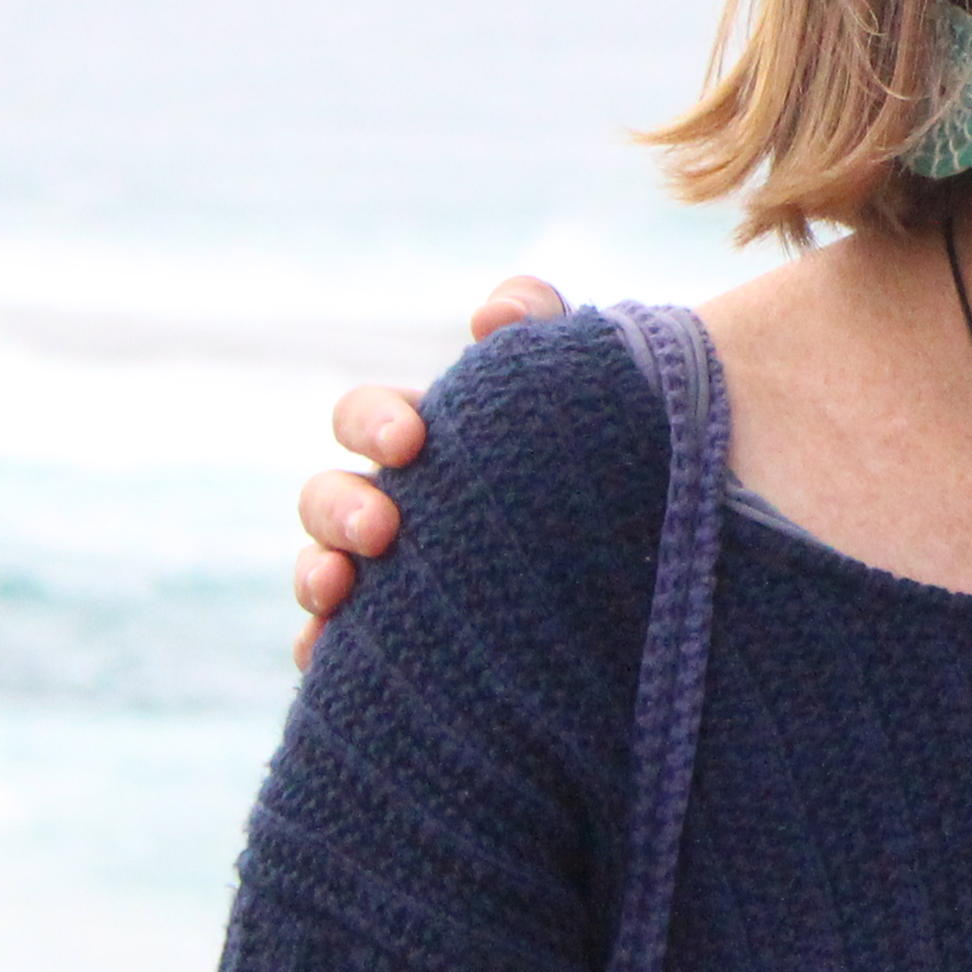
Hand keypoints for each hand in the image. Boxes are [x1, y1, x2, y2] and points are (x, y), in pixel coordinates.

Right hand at [287, 276, 570, 663]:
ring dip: (315, 573)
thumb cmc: (604, 447)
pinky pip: (336, 649)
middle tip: (382, 527)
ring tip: (338, 587)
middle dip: (341, 506)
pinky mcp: (399, 640)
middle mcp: (395, 506)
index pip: (368, 418)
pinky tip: (328, 658)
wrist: (656, 547)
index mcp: (427, 443)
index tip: (411, 440)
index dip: (375, 423)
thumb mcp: (583, 378)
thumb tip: (491, 313)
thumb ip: (540, 323)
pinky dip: (322, 648)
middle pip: (327, 496)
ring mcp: (389, 575)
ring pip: (321, 570)